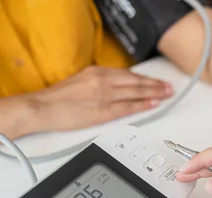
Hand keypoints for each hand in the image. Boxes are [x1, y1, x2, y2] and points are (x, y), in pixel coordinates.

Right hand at [31, 66, 172, 131]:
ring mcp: (104, 96)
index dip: (146, 78)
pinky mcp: (103, 110)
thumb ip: (100, 82)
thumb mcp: (81, 82)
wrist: (42, 108)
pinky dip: (143, 104)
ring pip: (135, 92)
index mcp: (97, 73)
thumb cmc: (59, 98)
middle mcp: (103, 81)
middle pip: (136, 82)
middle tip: (169, 87)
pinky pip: (128, 107)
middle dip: (155, 85)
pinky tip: (153, 104)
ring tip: (166, 95)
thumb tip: (116, 87)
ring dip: (154, 93)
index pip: (128, 75)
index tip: (157, 81)